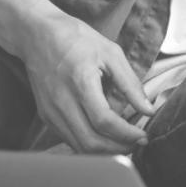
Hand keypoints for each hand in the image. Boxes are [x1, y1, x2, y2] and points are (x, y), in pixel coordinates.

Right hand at [19, 11, 155, 153]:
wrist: (38, 35)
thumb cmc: (77, 39)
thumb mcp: (110, 53)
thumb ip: (130, 83)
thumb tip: (148, 110)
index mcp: (80, 81)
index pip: (104, 120)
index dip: (126, 134)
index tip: (143, 135)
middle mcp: (61, 101)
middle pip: (90, 141)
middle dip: (118, 149)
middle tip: (137, 144)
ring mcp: (50, 111)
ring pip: (79, 146)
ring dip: (104, 151)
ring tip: (125, 144)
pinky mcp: (46, 116)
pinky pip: (69, 139)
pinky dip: (89, 144)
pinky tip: (105, 136)